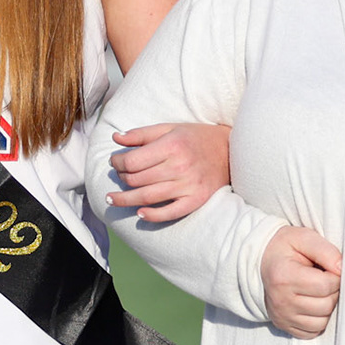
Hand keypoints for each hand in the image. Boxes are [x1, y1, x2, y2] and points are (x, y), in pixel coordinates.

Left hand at [106, 122, 232, 220]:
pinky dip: (153, 216)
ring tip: (112, 200)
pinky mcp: (197, 200)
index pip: (133, 161)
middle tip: (118, 177)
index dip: (118, 163)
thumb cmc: (197, 137)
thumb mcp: (170, 128)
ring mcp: (189, 185)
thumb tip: (116, 138)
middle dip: (121, 179)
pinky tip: (139, 214)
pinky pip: (170, 213)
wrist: (232, 151)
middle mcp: (179, 166)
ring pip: (147, 197)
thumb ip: (142, 134)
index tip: (115, 162)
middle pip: (137, 179)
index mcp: (171, 145)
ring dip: (126, 200)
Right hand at [261, 225, 342, 338]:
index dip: (336, 276)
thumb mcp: (303, 238)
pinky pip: (313, 332)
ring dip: (327, 307)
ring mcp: (281, 316)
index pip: (325, 285)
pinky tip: (312, 304)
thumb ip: (326, 251)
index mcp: (284, 276)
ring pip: (322, 322)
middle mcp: (280, 300)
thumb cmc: (285, 248)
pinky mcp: (284, 326)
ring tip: (318, 291)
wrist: (261, 261)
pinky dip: (318, 319)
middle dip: (333, 292)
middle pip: (326, 305)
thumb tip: (343, 270)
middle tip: (325, 278)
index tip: (329, 268)